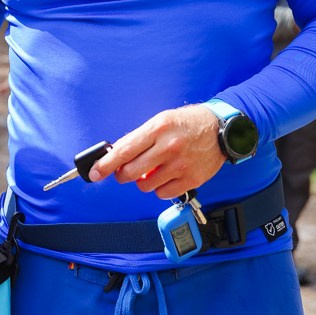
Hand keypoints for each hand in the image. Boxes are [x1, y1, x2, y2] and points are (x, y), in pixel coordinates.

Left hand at [89, 104, 225, 198]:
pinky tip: (166, 176)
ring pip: (145, 186)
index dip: (105, 164)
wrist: (220, 129)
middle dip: (122, 174)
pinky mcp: (192, 179)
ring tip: (152, 170)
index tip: (94, 173)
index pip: (124, 151)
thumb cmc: (187, 124)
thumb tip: (114, 154)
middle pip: (131, 172)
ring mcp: (181, 165)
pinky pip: (162, 193)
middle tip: (125, 171)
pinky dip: (159, 188)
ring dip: (142, 181)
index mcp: (157, 129)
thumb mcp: (160, 121)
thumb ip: (138, 138)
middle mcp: (169, 147)